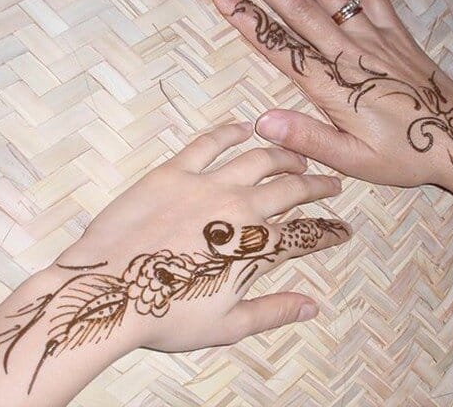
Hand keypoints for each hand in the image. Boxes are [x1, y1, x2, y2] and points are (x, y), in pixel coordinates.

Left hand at [57, 122, 349, 352]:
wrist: (109, 292)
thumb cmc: (165, 314)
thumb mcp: (228, 326)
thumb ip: (274, 312)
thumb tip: (312, 307)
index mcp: (255, 248)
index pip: (306, 236)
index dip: (329, 233)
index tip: (343, 229)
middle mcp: (240, 209)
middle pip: (291, 189)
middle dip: (318, 186)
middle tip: (332, 184)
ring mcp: (207, 185)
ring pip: (258, 159)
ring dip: (284, 156)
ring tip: (297, 157)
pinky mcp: (173, 172)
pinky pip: (207, 143)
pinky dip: (230, 132)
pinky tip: (245, 127)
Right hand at [211, 0, 452, 188]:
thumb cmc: (406, 154)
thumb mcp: (353, 160)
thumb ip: (308, 139)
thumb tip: (263, 122)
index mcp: (334, 88)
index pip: (281, 48)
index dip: (248, 20)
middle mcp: (351, 54)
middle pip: (300, 10)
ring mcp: (375, 38)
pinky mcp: (396, 33)